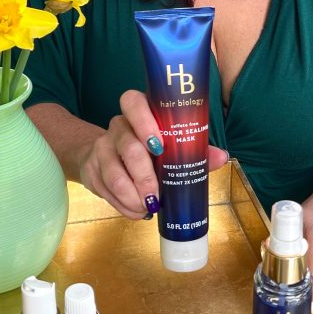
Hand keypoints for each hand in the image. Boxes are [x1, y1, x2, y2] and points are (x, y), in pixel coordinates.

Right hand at [77, 89, 228, 219]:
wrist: (104, 156)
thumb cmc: (147, 149)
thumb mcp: (170, 144)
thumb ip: (193, 148)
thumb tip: (221, 156)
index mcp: (138, 111)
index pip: (133, 102)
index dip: (144, 121)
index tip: (159, 146)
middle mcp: (118, 126)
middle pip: (127, 146)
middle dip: (144, 175)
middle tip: (156, 196)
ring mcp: (102, 147)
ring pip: (113, 172)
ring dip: (132, 196)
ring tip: (148, 208)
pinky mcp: (91, 170)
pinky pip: (106, 190)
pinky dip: (123, 205)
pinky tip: (136, 211)